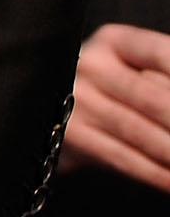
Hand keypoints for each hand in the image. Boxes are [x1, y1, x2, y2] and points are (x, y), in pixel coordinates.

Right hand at [63, 21, 169, 192]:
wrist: (57, 116)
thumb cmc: (119, 94)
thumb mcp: (140, 71)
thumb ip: (169, 81)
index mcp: (116, 41)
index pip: (163, 53)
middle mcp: (91, 65)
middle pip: (155, 98)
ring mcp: (77, 101)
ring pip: (141, 133)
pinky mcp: (72, 136)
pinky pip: (124, 158)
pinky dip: (159, 175)